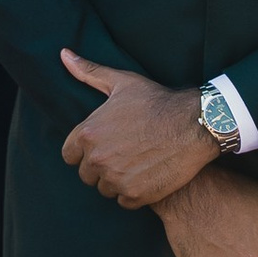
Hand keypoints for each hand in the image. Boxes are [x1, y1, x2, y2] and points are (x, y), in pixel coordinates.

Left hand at [59, 51, 217, 207]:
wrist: (193, 124)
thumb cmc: (157, 101)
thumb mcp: (121, 82)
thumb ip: (89, 72)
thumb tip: (64, 55)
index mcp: (88, 133)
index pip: (69, 155)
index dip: (84, 151)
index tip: (103, 145)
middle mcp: (97, 159)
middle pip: (86, 175)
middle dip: (101, 167)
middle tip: (124, 154)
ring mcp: (116, 179)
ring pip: (105, 189)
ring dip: (116, 181)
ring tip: (136, 164)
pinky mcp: (135, 195)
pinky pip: (124, 201)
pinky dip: (134, 193)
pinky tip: (147, 176)